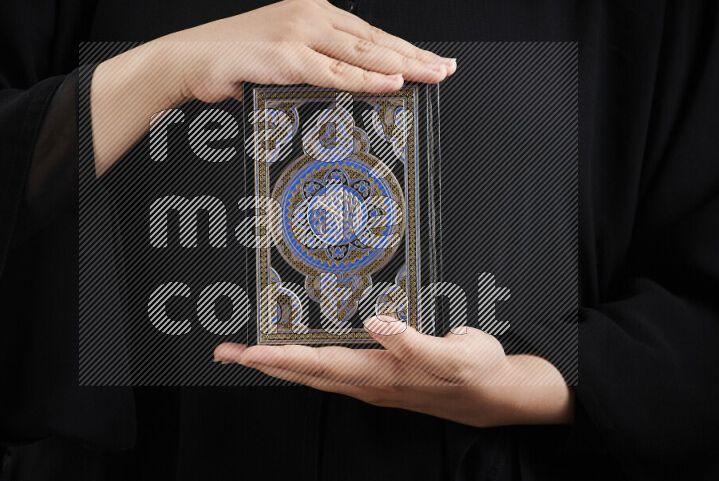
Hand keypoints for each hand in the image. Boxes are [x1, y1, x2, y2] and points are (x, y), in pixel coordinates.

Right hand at [91, 0, 455, 174]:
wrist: (187, 60)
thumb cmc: (231, 60)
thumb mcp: (280, 56)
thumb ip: (314, 66)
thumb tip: (346, 86)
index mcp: (311, 12)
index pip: (367, 33)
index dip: (402, 48)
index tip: (429, 60)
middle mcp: (309, 15)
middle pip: (374, 39)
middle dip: (414, 56)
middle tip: (445, 68)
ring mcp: (298, 32)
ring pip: (362, 52)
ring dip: (403, 65)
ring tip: (432, 75)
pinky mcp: (286, 55)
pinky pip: (334, 71)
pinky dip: (366, 78)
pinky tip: (391, 81)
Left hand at [214, 316, 573, 427]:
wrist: (494, 395)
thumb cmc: (473, 373)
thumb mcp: (452, 353)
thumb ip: (412, 339)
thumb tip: (377, 323)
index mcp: (377, 374)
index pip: (316, 365)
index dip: (276, 358)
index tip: (243, 353)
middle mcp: (367, 381)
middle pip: (303, 373)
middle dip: (262, 363)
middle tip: (225, 352)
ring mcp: (371, 382)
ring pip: (313, 374)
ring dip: (277, 364)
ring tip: (247, 354)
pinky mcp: (379, 376)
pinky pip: (330, 370)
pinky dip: (304, 362)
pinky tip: (298, 355)